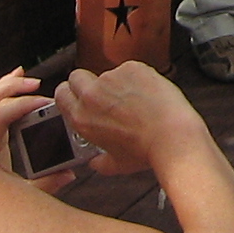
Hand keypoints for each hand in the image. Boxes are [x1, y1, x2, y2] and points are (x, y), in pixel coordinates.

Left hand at [0, 69, 75, 192]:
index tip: (45, 103)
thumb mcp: (20, 194)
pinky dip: (5, 89)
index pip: (0, 114)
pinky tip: (17, 78)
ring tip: (31, 80)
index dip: (23, 104)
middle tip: (38, 86)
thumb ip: (46, 183)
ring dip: (11, 85)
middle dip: (16, 88)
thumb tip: (69, 172)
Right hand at [54, 61, 210, 177]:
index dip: (70, 94)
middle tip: (105, 95)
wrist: (172, 136)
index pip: (61, 94)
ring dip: (117, 84)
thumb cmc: (146, 151)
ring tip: (136, 101)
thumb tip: (95, 161)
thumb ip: (98, 162)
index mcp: (81, 118)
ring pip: (108, 74)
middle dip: (86, 83)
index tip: (78, 97)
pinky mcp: (132, 67)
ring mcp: (112, 78)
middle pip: (77, 76)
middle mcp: (92, 95)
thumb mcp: (115, 165)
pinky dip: (137, 78)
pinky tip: (148, 94)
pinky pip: (130, 70)